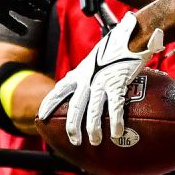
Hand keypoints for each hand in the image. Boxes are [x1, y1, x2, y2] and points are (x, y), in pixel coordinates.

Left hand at [38, 13, 163, 145]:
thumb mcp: (100, 56)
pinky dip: (115, 121)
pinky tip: (117, 133)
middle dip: (71, 126)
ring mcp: (101, 80)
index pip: (59, 89)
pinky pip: (114, 107)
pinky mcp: (117, 82)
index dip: (49, 104)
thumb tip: (94, 79)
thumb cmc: (119, 43)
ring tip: (94, 142)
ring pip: (92, 110)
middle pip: (74, 106)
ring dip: (92, 129)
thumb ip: (96, 69)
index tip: (40, 116)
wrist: (133, 32)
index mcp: (81, 71)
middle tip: (74, 141)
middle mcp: (87, 77)